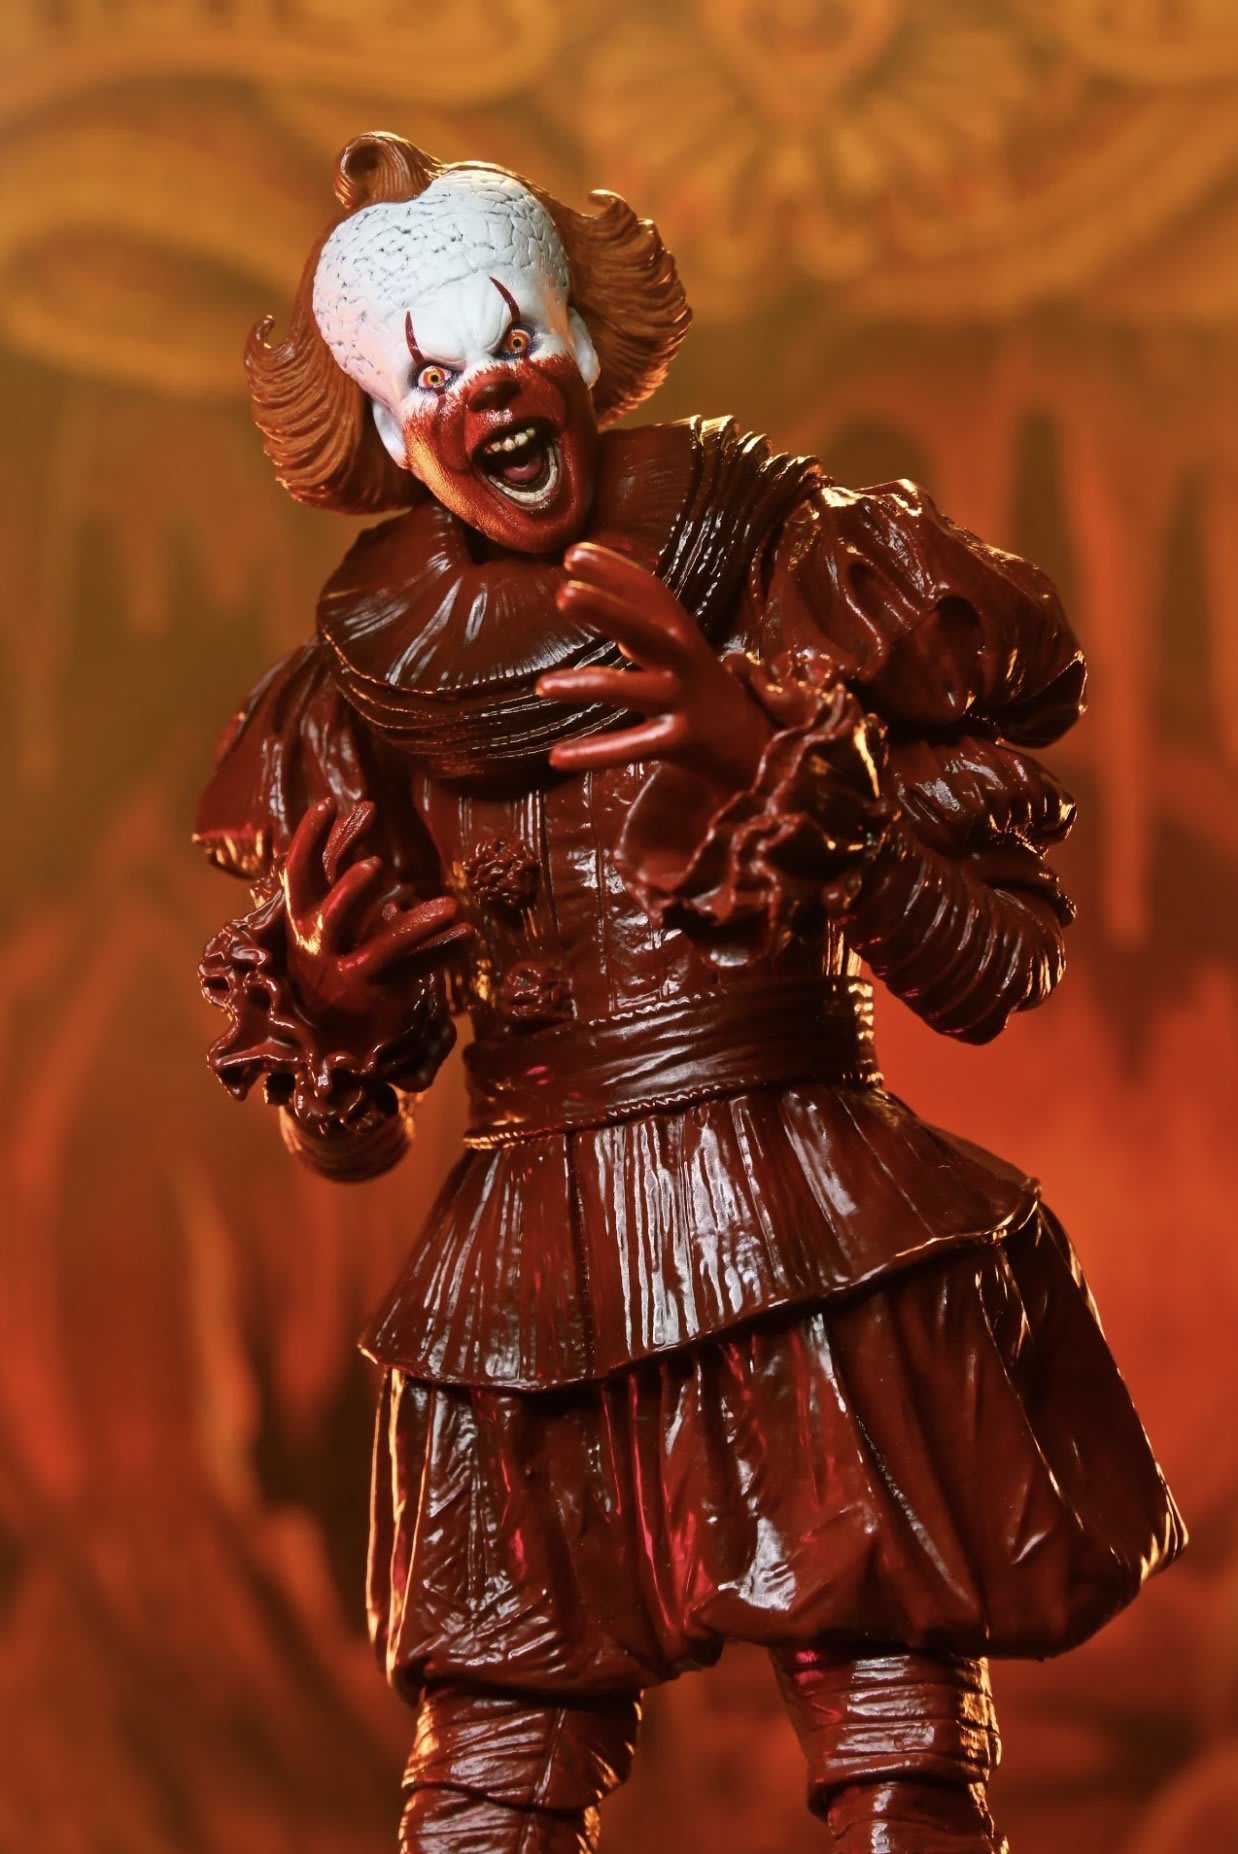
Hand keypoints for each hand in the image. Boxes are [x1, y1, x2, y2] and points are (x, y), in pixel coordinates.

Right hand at [279, 798, 470, 1028]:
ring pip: (383, 951)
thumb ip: (343, 855)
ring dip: (417, 927)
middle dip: (351, 891)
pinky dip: (443, 950)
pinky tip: (469, 933)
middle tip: (377, 864)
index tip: (328, 802)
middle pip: (333, 917)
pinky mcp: (379, 994)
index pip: (297, 874)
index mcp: (300, 917)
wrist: (326, 1019)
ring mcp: (348, 974)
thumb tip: (365, 804)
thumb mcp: (324, 901)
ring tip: (452, 905)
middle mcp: (319, 946)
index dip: (307, 838)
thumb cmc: (328, 942)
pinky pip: (416, 969)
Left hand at [537, 543, 771, 794]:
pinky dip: (593, 755)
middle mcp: (684, 663)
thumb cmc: (701, 689)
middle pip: (645, 630)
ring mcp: (682, 703)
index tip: (573, 553)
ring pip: (630, 691)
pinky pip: (629, 749)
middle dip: (606, 610)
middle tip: (563, 593)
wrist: (754, 744)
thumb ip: (638, 626)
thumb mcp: (678, 651)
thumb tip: (592, 596)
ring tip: (542, 685)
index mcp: (683, 635)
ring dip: (585, 687)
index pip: (650, 593)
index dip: (615, 571)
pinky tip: (555, 757)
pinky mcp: (678, 743)